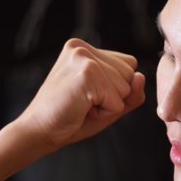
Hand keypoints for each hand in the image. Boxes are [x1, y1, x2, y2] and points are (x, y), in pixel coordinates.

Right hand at [13, 38, 146, 152]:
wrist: (39, 132)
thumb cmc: (71, 119)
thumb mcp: (108, 103)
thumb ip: (131, 92)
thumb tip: (140, 77)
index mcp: (84, 48)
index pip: (128, 65)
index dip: (115, 88)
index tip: (87, 96)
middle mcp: (82, 47)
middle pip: (130, 73)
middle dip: (114, 96)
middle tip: (83, 103)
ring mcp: (83, 58)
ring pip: (126, 87)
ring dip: (108, 105)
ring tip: (81, 106)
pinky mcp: (87, 73)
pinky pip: (117, 101)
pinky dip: (104, 113)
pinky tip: (81, 109)